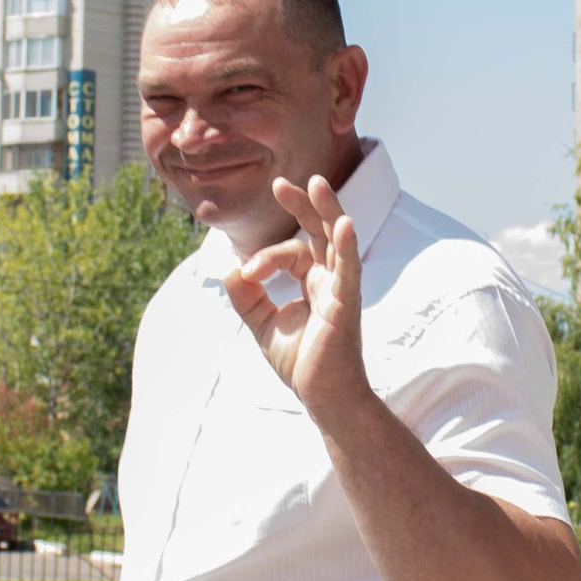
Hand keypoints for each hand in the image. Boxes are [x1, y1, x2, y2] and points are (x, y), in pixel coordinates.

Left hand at [222, 175, 369, 410]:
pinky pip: (349, 270)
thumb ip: (248, 298)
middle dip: (304, 206)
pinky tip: (345, 225)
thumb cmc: (302, 362)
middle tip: (281, 184)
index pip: (292, 252)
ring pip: (338, 241)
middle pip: (320, 232)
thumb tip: (231, 270)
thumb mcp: (264, 325)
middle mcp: (330, 279)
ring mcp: (341, 289)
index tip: (247, 274)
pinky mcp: (346, 304)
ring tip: (317, 184)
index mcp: (314, 282)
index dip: (266, 257)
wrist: (323, 397)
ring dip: (328, 211)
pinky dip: (347, 246)